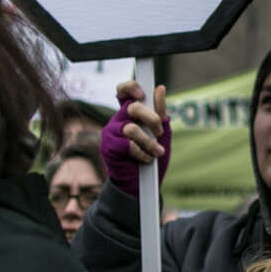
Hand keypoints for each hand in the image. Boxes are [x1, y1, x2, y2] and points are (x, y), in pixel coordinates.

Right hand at [99, 80, 169, 197]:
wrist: (143, 184)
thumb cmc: (152, 156)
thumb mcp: (162, 132)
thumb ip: (160, 112)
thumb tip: (160, 88)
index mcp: (130, 113)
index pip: (123, 91)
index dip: (130, 87)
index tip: (142, 94)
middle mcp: (119, 120)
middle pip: (133, 107)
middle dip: (152, 119)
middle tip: (160, 132)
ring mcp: (111, 133)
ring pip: (131, 128)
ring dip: (149, 142)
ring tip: (156, 152)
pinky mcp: (108, 147)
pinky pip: (128, 144)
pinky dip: (142, 153)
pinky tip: (146, 159)